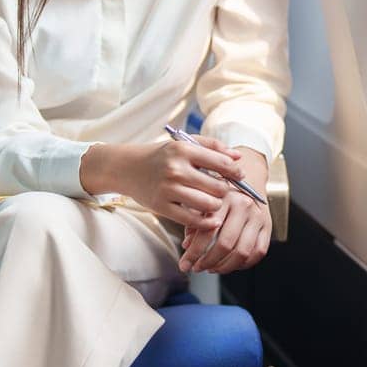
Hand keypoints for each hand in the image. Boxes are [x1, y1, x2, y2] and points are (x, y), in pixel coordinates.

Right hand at [79, 133, 243, 232]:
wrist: (127, 168)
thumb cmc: (162, 156)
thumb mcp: (184, 144)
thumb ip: (213, 147)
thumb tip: (238, 158)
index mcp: (184, 150)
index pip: (221, 162)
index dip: (235, 172)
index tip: (239, 176)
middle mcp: (176, 169)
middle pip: (218, 187)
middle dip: (225, 191)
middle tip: (223, 191)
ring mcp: (168, 189)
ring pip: (208, 205)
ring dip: (216, 206)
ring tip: (214, 202)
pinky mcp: (161, 207)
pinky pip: (192, 220)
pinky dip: (205, 222)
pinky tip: (209, 218)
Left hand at [180, 148, 270, 274]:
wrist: (249, 177)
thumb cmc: (221, 191)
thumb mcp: (204, 199)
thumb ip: (194, 221)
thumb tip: (187, 246)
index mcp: (225, 197)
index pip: (208, 231)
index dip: (194, 253)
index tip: (184, 264)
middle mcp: (244, 205)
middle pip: (225, 244)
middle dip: (207, 262)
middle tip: (197, 268)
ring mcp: (258, 217)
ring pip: (242, 252)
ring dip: (224, 267)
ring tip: (212, 268)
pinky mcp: (268, 226)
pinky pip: (258, 252)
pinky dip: (243, 264)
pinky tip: (230, 264)